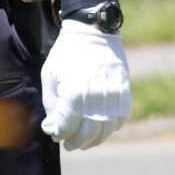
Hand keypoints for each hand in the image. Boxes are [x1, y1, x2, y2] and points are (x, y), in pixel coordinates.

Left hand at [39, 19, 130, 149]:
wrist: (92, 30)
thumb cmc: (66, 53)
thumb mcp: (50, 76)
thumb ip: (52, 105)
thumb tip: (54, 128)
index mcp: (74, 93)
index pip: (66, 127)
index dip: (58, 133)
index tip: (53, 132)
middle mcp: (96, 97)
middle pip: (86, 134)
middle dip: (74, 142)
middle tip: (68, 144)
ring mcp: (113, 95)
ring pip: (105, 130)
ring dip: (93, 139)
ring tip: (84, 140)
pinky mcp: (124, 91)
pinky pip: (120, 118)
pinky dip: (110, 127)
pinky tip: (100, 126)